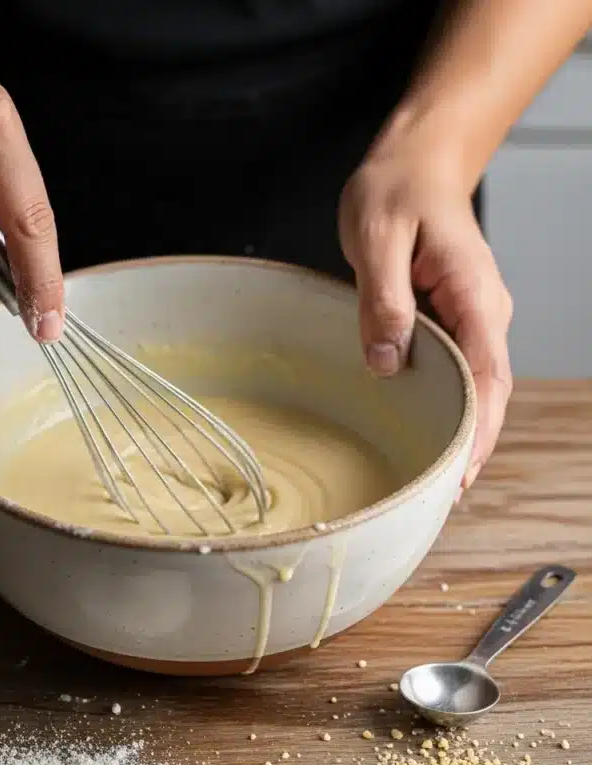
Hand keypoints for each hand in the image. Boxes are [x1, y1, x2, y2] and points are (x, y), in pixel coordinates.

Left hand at [339, 146, 512, 491]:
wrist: (416, 163)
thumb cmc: (397, 190)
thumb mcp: (378, 236)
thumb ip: (382, 300)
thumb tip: (388, 363)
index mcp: (473, 292)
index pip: (488, 374)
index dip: (478, 429)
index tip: (460, 472)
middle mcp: (484, 312)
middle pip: (491, 392)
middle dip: (473, 446)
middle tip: (442, 497)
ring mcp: (473, 318)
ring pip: (478, 387)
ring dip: (464, 433)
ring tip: (437, 483)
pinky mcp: (453, 321)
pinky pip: (458, 373)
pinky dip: (450, 409)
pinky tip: (431, 436)